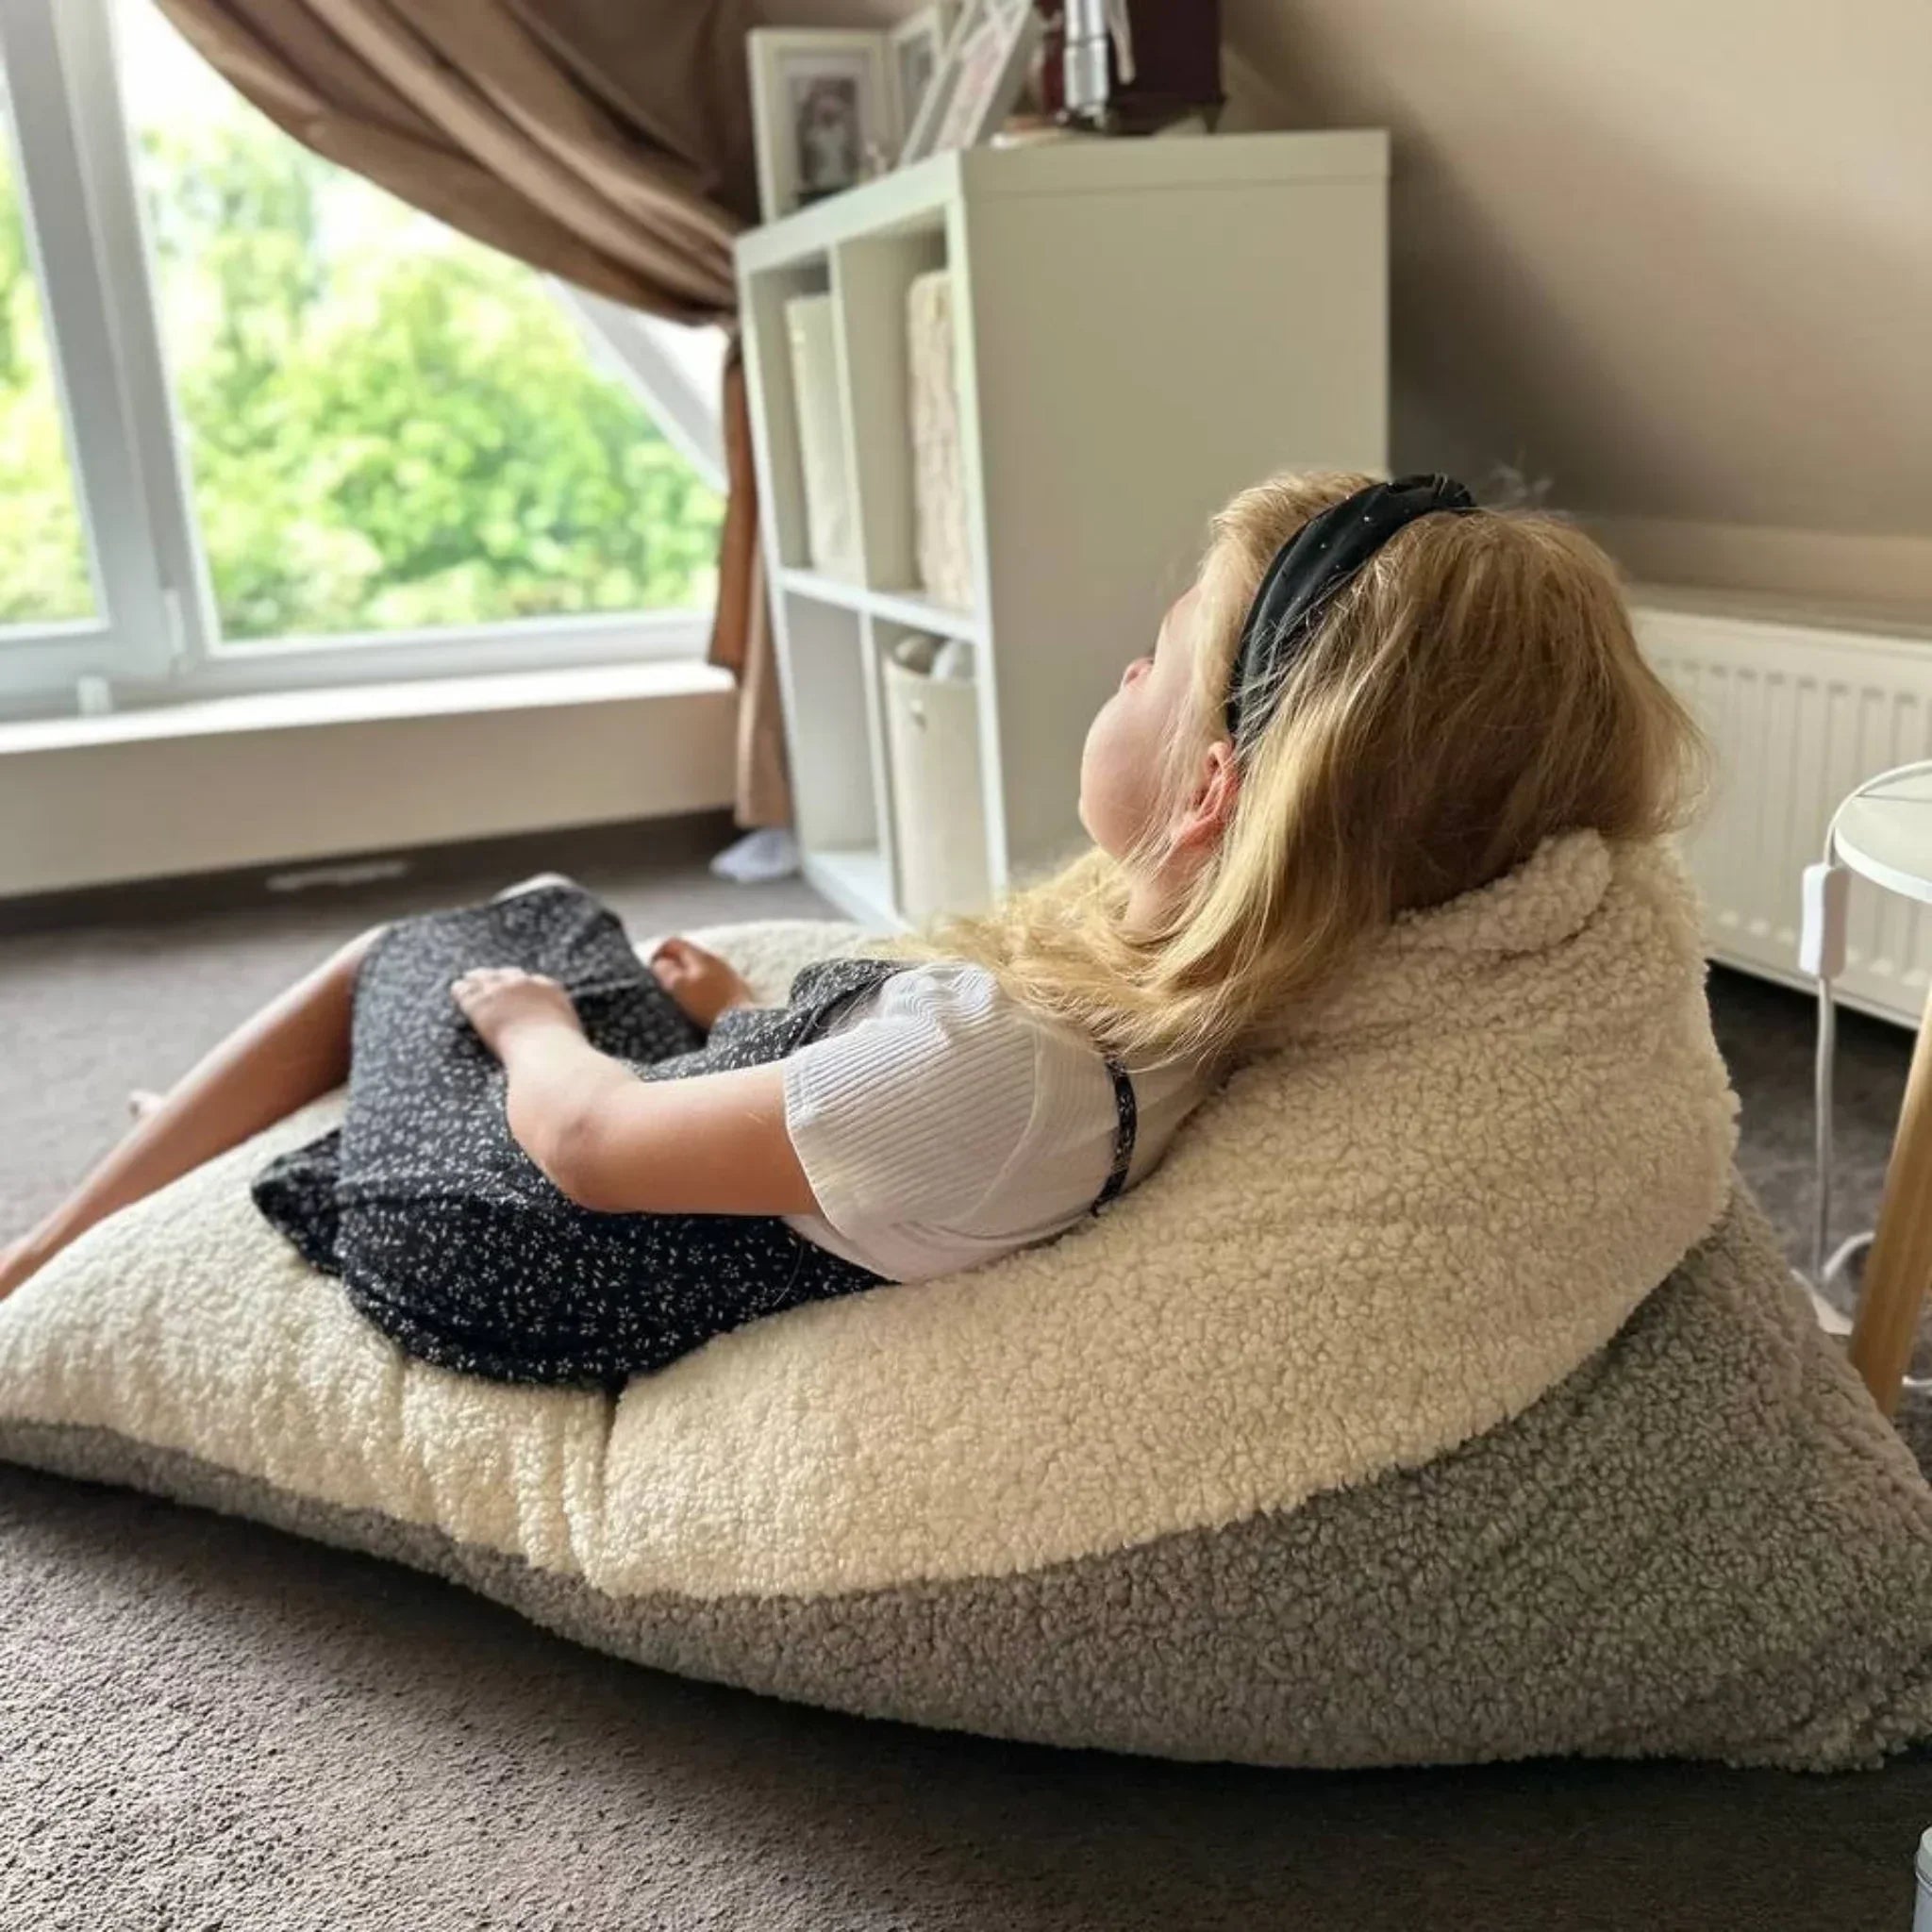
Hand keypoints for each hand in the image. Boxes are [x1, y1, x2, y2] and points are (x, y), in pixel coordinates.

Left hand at [450, 966, 582, 1056]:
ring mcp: (501, 991)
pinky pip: (465, 989)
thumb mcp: (572, 1038)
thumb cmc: (563, 1055)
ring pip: (482, 977)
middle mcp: (525, 984)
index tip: (517, 989)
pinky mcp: (480, 1002)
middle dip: (498, 978)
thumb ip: (566, 1035)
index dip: (522, 985)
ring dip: (476, 980)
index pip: (532, 980)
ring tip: (467, 981)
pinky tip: (457, 990)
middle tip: (489, 982)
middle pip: (507, 974)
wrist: (545, 1053)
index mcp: (550, 990)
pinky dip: (461, 990)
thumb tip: (575, 1054)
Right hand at [649, 937, 754, 1030]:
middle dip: (671, 967)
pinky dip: (699, 989)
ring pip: (699, 969)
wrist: (743, 1023)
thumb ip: (665, 970)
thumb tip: (659, 963)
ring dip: (685, 979)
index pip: (672, 942)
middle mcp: (715, 959)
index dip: (657, 954)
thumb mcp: (679, 986)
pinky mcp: (735, 989)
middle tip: (662, 986)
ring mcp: (727, 974)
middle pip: (686, 956)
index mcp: (700, 956)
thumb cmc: (707, 1004)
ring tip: (678, 998)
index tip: (650, 973)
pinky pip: (711, 983)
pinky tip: (699, 1005)